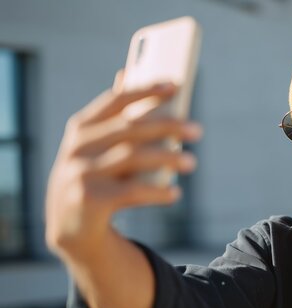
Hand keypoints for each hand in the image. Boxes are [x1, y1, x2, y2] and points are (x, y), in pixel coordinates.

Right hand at [46, 70, 202, 255]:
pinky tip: (176, 193)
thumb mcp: (97, 148)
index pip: (116, 100)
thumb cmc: (94, 178)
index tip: (176, 85)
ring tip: (192, 162)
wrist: (69, 228)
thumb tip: (126, 72)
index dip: (146, 91)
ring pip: (133, 158)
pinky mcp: (90, 200)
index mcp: (81, 128)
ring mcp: (81, 173)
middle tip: (198, 129)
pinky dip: (157, 193)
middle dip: (168, 125)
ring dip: (168, 158)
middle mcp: (78, 147)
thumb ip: (113, 116)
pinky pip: (132, 192)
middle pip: (131, 128)